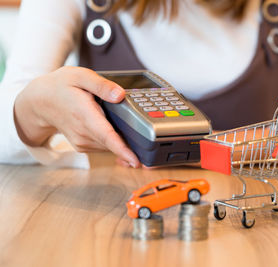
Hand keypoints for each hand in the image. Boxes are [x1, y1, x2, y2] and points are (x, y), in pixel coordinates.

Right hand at [14, 66, 139, 167]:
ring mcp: (83, 142)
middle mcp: (84, 133)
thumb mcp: (80, 76)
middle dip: (133, 146)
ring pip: (111, 146)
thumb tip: (120, 94)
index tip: (136, 160)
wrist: (40, 102)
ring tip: (130, 128)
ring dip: (124, 142)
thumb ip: (101, 85)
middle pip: (114, 143)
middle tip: (150, 143)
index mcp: (85, 115)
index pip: (107, 136)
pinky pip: (106, 146)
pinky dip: (115, 142)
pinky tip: (117, 130)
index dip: (123, 150)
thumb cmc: (60, 87)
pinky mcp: (84, 146)